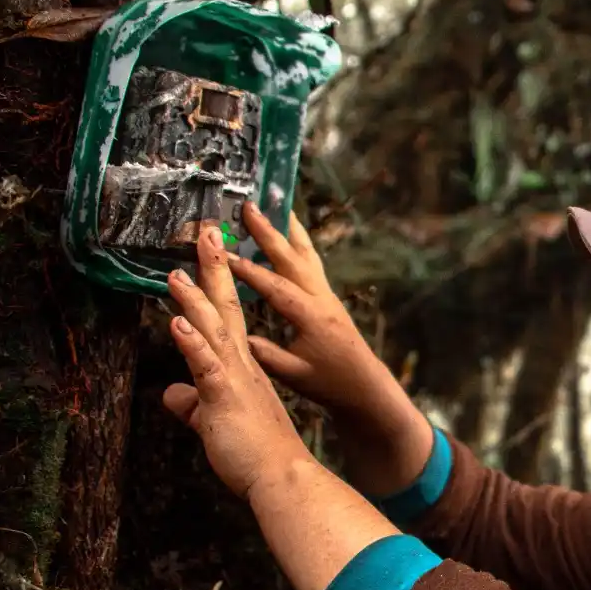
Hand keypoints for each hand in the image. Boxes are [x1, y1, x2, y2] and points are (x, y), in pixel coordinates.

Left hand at [163, 226, 313, 497]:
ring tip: (176, 269)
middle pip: (225, 307)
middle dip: (213, 267)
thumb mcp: (213, 422)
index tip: (209, 251)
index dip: (215, 282)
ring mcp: (236, 377)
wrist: (284, 477)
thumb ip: (192, 404)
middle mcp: (242, 364)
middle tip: (204, 231)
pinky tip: (175, 320)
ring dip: (195, 296)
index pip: (226, 315)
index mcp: (241, 367)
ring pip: (215, 327)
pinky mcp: (226, 396)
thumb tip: (172, 395)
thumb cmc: (255, 453)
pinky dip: (191, 340)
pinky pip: (207, 364)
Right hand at [226, 202, 432, 498]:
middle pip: (293, 258)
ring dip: (289, 229)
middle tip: (249, 207)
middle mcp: (321, 299)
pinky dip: (299, 244)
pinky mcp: (328, 296)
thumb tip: (235, 334)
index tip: (225, 254)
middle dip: (269, 232)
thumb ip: (265, 353)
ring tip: (276, 203)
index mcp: (311, 317)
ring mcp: (327, 295)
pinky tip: (289, 233)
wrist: (365, 385)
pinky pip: (311, 262)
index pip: (276, 288)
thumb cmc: (329, 383)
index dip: (249, 272)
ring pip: (307, 254)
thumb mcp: (293, 374)